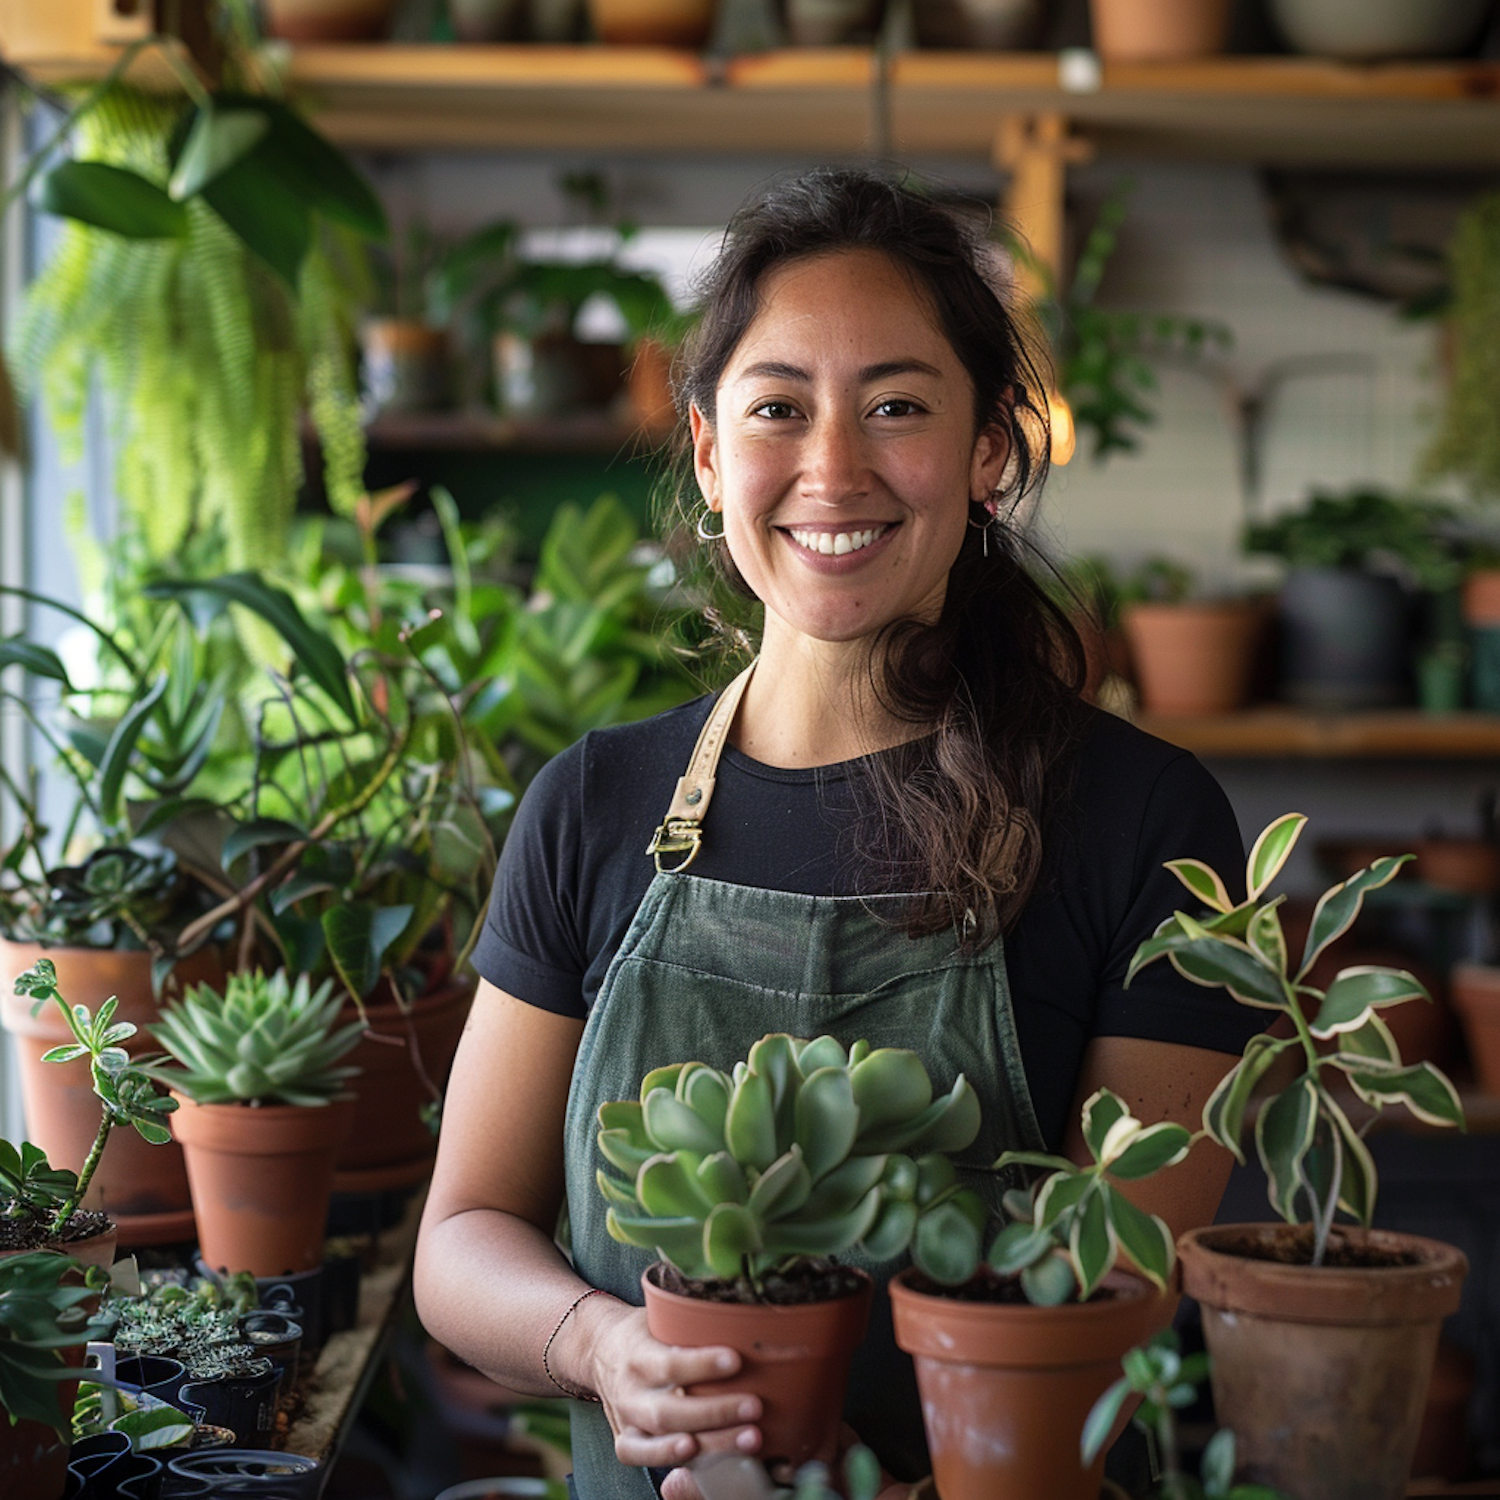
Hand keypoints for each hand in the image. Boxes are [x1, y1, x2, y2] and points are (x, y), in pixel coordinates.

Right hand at [570, 1299, 763, 1471]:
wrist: (598, 1350)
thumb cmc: (642, 1331)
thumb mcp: (659, 1316)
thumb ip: (689, 1321)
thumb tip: (741, 1313)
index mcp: (638, 1355)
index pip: (672, 1363)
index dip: (703, 1364)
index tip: (736, 1360)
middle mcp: (630, 1391)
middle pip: (671, 1410)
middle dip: (715, 1412)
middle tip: (754, 1406)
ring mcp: (626, 1420)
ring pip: (665, 1437)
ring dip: (711, 1442)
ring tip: (750, 1437)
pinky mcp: (625, 1441)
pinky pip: (646, 1458)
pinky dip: (672, 1459)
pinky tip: (705, 1456)